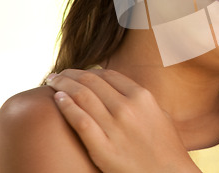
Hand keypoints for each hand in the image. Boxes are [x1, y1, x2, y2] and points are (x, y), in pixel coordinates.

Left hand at [46, 69, 200, 172]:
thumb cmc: (166, 147)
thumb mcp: (159, 114)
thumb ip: (141, 100)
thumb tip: (122, 88)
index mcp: (142, 96)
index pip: (108, 75)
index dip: (89, 70)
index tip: (78, 72)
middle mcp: (127, 107)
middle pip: (91, 82)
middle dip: (70, 74)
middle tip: (57, 74)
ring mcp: (115, 127)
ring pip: (81, 97)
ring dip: (63, 85)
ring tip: (52, 82)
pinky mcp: (104, 148)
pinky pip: (80, 121)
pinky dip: (66, 107)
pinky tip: (57, 99)